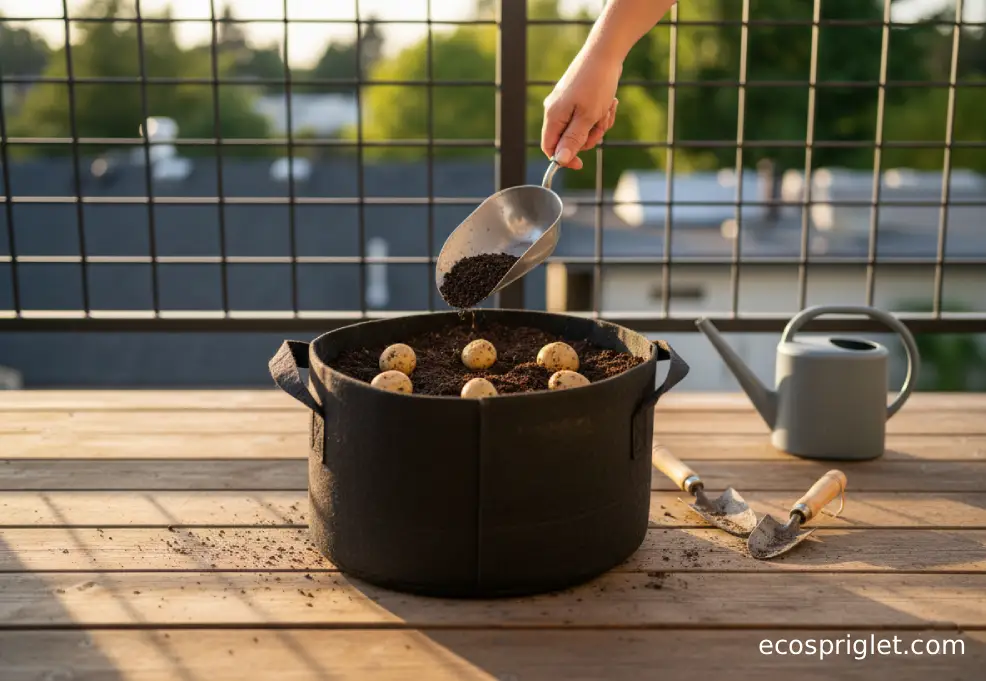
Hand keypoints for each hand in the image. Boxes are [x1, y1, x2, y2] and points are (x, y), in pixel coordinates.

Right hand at [541, 49, 621, 169]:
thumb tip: (560, 161)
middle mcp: (555, 110)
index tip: (581, 164)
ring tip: (607, 109)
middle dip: (588, 137)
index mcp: (553, 116)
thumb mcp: (587, 117)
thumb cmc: (596, 84)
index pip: (549, 148)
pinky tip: (609, 104)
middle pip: (568, 140)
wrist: (606, 52)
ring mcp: (566, 103)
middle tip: (601, 126)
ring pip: (581, 129)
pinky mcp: (577, 98)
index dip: (564, 159)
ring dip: (598, 125)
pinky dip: (599, 114)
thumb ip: (573, 140)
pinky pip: (587, 116)